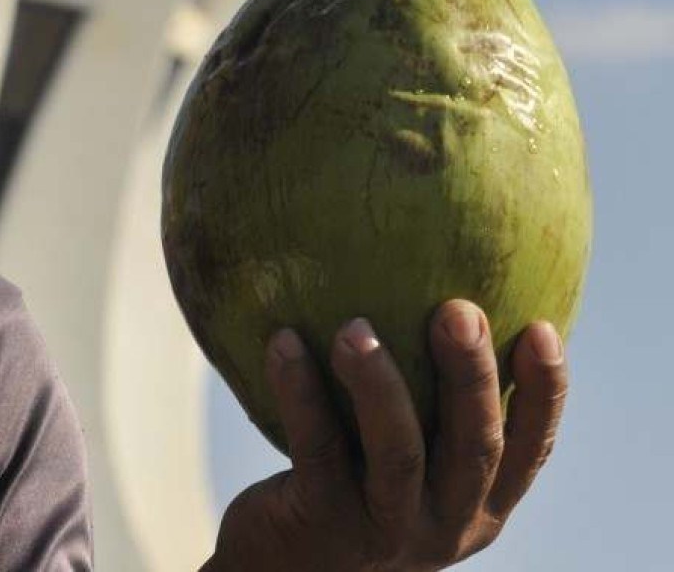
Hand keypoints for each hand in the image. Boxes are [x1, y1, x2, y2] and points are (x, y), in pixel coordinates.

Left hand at [204, 300, 568, 570]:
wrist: (282, 569)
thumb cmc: (347, 490)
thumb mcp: (399, 459)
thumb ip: (426, 403)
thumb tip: (428, 284)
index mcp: (478, 503)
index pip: (530, 450)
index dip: (545, 393)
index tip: (544, 328)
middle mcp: (445, 523)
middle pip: (474, 447)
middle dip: (471, 377)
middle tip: (459, 310)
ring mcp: (387, 529)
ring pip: (398, 452)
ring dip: (379, 384)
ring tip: (354, 326)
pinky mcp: (325, 523)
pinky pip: (317, 448)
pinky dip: (301, 391)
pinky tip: (283, 341)